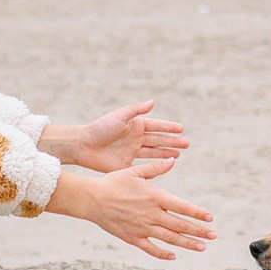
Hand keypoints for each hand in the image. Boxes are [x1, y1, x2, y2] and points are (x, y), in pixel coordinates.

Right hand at [47, 159, 215, 260]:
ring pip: (169, 238)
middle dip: (198, 231)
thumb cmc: (113, 182)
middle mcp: (151, 214)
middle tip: (213, 235)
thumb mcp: (134, 171)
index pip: (182, 207)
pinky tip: (173, 256)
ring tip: (202, 247)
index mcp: (154, 197)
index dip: (197, 213)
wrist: (91, 199)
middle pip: (180, 225)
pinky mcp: (132, 237)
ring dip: (187, 243)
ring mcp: (142, 227)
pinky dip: (162, 253)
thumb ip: (155, 169)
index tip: (210, 218)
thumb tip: (172, 160)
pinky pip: (150, 248)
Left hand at [52, 100, 190, 172]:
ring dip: (166, 153)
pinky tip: (163, 167)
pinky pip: (143, 165)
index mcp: (134, 125)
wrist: (84, 145)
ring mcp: (131, 151)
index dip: (169, 128)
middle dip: (172, 142)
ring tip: (178, 155)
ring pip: (153, 152)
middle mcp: (135, 138)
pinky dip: (154, 166)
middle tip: (187, 144)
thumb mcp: (119, 116)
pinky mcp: (126, 164)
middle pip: (158, 140)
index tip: (182, 129)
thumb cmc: (100, 128)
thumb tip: (153, 102)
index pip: (156, 126)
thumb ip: (136, 110)